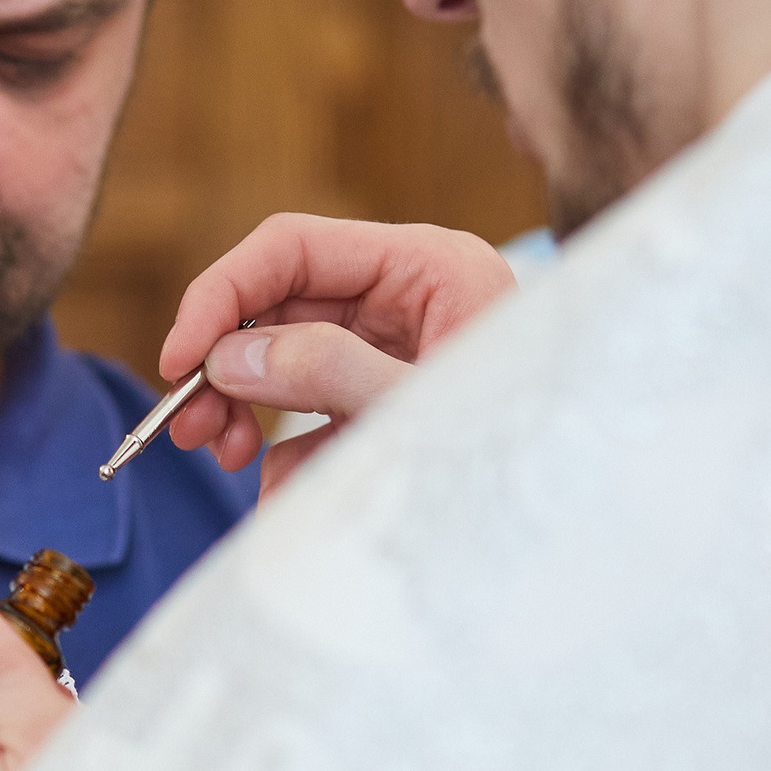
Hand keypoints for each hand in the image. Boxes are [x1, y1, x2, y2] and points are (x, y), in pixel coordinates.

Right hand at [160, 213, 514, 498]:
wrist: (591, 522)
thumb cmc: (526, 452)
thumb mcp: (417, 408)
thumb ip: (326, 372)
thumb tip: (231, 356)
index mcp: (427, 265)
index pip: (291, 247)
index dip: (221, 293)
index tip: (179, 356)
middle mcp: (407, 298)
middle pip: (279, 303)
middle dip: (225, 361)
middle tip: (185, 423)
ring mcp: (396, 351)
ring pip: (286, 360)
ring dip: (242, 407)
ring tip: (221, 452)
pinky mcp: (388, 404)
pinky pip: (316, 414)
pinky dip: (288, 453)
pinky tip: (284, 494)